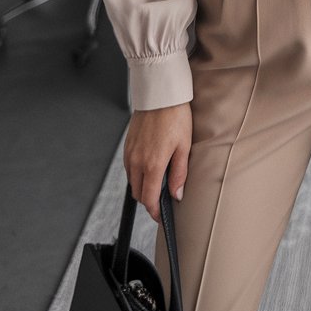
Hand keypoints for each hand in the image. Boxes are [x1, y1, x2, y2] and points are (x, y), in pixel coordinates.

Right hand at [124, 102, 192, 222]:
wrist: (160, 94)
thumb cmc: (174, 116)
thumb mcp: (184, 146)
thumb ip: (179, 173)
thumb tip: (177, 194)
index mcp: (152, 164)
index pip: (148, 199)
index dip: (155, 212)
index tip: (161, 216)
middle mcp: (137, 160)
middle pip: (138, 193)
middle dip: (149, 200)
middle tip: (162, 199)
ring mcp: (129, 153)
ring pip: (132, 181)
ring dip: (142, 187)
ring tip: (158, 182)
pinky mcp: (127, 145)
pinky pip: (129, 168)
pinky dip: (137, 174)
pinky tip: (149, 167)